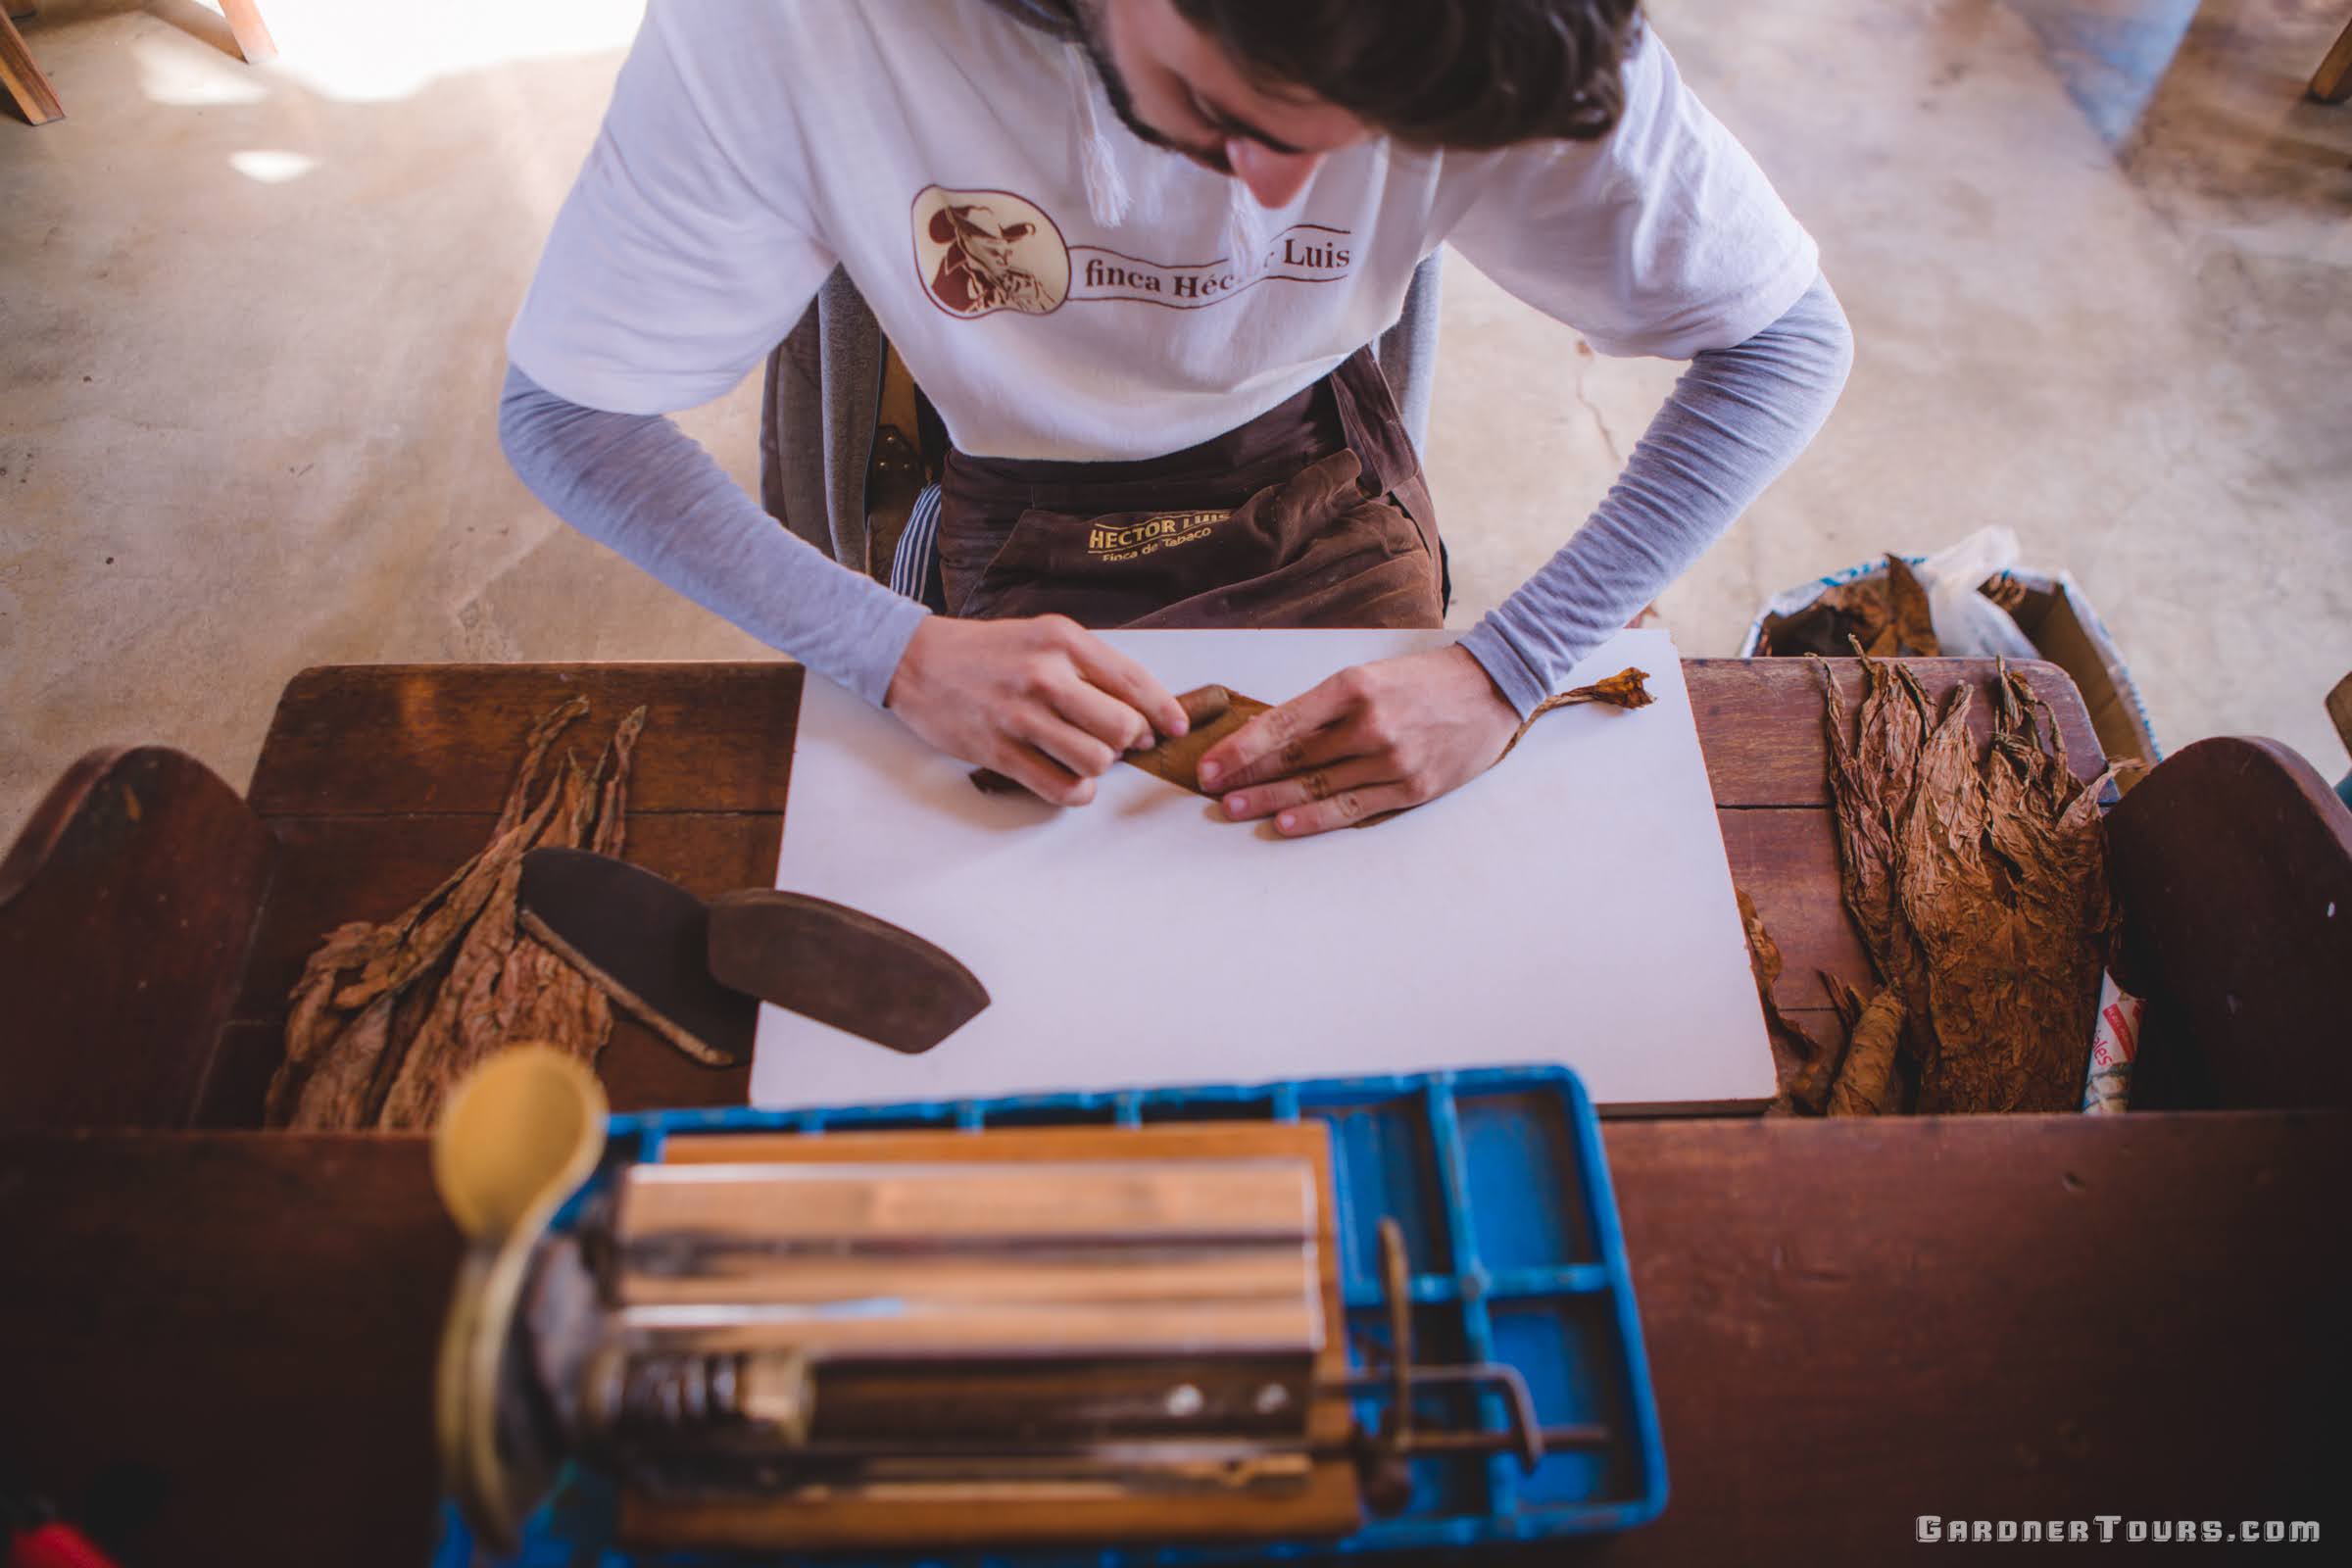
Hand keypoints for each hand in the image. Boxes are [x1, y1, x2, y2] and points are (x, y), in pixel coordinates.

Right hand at [884, 615, 1188, 806]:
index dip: (1164, 711)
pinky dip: (1077, 793)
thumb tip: (1140, 709)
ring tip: (1086, 758)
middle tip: (1116, 741)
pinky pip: (1060, 788)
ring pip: (1096, 761)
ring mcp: (1020, 715)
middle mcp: (1045, 674)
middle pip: (1122, 727)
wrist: (916, 660)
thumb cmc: (987, 652)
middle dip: (1129, 741)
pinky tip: (1072, 782)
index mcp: (1062, 640)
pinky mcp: (998, 751)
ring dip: (1100, 768)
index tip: (1175, 728)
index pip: (1133, 681)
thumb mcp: (1042, 636)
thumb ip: (1089, 666)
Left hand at [1200, 645, 1519, 835]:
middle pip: (1295, 758)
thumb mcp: (1368, 677)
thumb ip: (1324, 707)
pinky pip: (1353, 808)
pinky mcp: (1412, 788)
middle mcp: (1371, 724)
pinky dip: (1315, 818)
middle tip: (1212, 791)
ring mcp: (1393, 760)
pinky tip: (1284, 824)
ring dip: (1271, 800)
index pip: (1283, 723)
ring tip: (1235, 808)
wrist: (1492, 689)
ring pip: (1317, 786)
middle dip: (1248, 775)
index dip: (1241, 748)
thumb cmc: (1422, 681)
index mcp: (1354, 687)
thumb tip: (1269, 736)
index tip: (1210, 765)